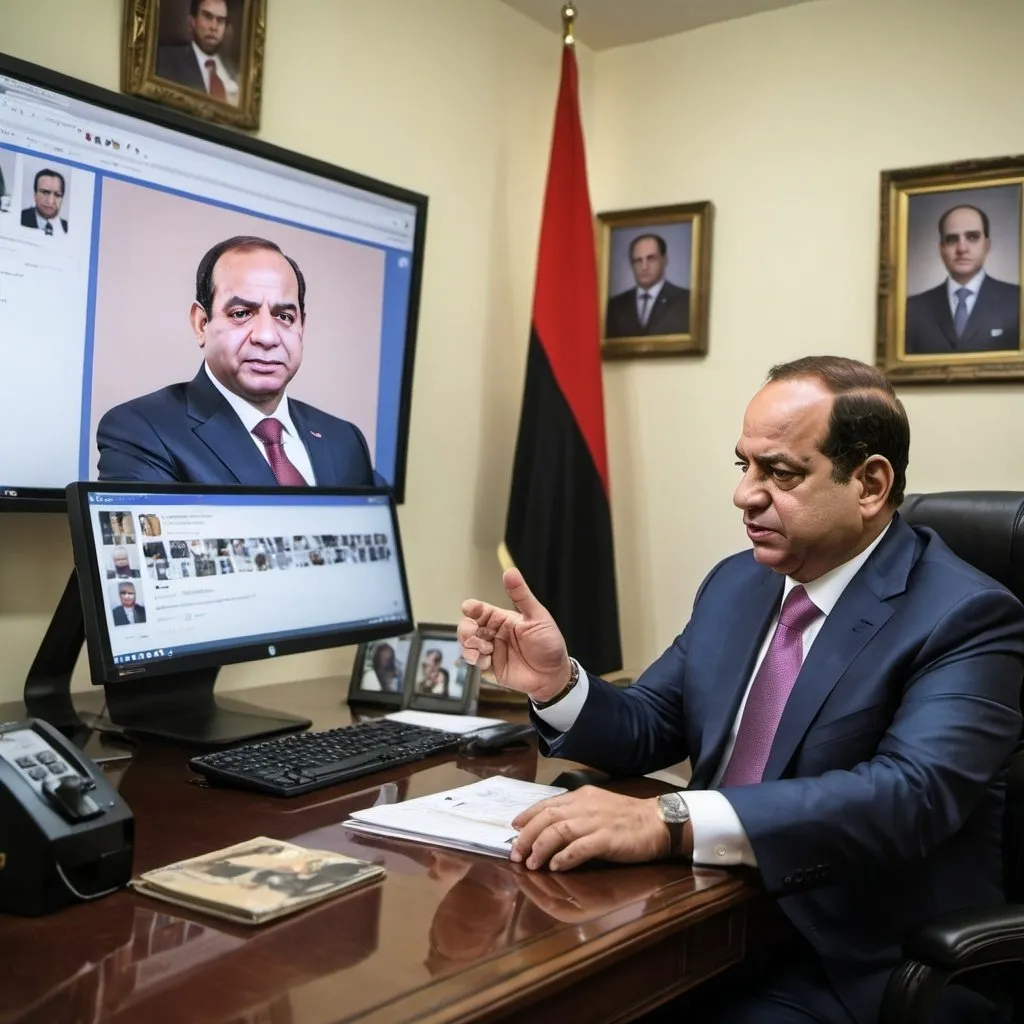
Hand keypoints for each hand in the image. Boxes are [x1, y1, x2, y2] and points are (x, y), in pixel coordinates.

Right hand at [458, 568, 571, 702]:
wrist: (554, 676)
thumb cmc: (549, 644)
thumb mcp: (537, 616)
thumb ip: (521, 595)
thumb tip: (510, 571)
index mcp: (502, 619)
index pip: (480, 610)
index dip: (472, 608)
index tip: (468, 608)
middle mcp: (493, 633)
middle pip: (468, 626)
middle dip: (465, 629)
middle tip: (472, 634)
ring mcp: (490, 651)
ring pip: (467, 644)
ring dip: (469, 646)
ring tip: (484, 650)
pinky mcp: (489, 668)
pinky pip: (474, 662)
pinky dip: (475, 660)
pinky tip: (486, 661)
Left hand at [510, 787, 670, 870]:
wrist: (658, 822)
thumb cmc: (627, 817)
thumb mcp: (597, 807)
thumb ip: (574, 814)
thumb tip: (548, 828)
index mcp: (581, 797)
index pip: (547, 804)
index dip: (527, 816)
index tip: (513, 829)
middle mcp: (585, 806)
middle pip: (547, 818)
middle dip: (527, 836)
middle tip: (516, 854)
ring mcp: (597, 821)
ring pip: (559, 831)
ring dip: (541, 848)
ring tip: (532, 864)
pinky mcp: (608, 839)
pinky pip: (580, 848)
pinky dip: (565, 857)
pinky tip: (555, 866)